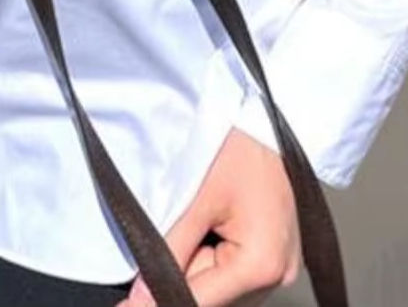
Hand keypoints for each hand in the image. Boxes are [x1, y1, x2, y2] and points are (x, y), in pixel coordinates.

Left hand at [115, 127, 301, 306]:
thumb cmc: (239, 150)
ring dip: (196, 258)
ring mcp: (279, 265)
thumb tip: (143, 295)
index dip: (158, 300)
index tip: (128, 305)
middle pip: (210, 293)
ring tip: (202, 211)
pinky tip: (213, 217)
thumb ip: (169, 250)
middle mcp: (278, 274)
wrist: (267, 120)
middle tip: (179, 221)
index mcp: (261, 264)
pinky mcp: (274, 252)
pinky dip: (211, 250)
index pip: (198, 300)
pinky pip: (231, 267)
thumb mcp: (196, 198)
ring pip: (218, 282)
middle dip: (181, 267)